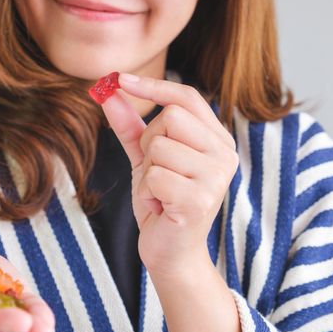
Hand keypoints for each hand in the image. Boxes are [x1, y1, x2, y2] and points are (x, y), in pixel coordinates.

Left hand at [99, 73, 238, 275]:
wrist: (170, 252)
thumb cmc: (161, 203)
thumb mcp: (145, 159)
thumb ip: (131, 126)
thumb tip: (108, 91)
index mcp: (217, 139)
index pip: (186, 96)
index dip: (152, 86)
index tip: (120, 78)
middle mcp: (224, 154)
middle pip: (170, 117)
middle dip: (149, 144)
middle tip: (156, 173)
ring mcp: (216, 176)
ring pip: (159, 146)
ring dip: (146, 173)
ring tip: (159, 193)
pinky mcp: (201, 199)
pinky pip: (154, 176)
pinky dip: (146, 193)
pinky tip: (160, 208)